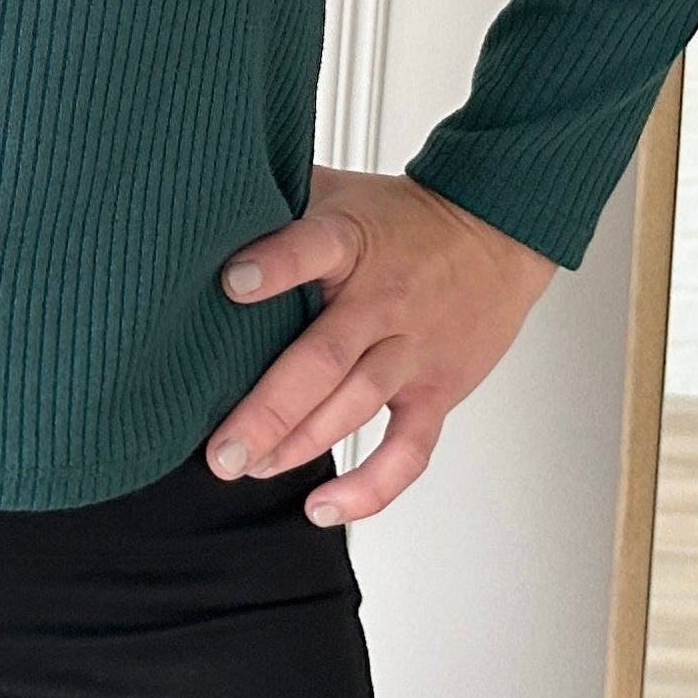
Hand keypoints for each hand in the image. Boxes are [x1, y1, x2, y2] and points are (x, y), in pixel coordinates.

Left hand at [203, 165, 557, 523]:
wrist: (495, 228)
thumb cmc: (398, 214)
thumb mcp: (335, 189)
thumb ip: (275, 196)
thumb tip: (201, 197)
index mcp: (350, 241)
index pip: (312, 247)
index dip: (275, 265)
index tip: (230, 283)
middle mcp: (381, 301)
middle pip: (323, 359)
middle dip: (267, 411)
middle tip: (220, 451)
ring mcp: (412, 351)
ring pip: (354, 407)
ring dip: (300, 447)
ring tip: (249, 469)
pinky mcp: (437, 390)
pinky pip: (408, 449)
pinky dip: (370, 486)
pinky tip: (323, 508)